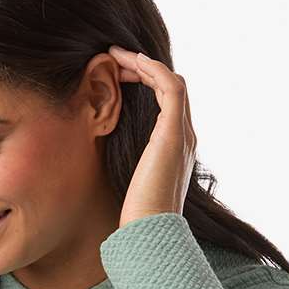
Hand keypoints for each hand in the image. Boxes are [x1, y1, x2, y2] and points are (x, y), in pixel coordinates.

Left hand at [108, 45, 196, 229]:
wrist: (150, 233)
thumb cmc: (136, 217)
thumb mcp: (129, 184)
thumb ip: (126, 166)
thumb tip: (103, 159)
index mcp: (176, 150)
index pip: (167, 104)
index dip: (144, 84)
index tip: (118, 76)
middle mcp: (185, 139)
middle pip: (171, 88)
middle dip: (143, 69)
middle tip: (114, 58)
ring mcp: (182, 135)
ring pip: (171, 82)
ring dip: (144, 64)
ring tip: (116, 55)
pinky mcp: (173, 134)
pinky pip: (169, 87)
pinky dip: (151, 70)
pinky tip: (128, 63)